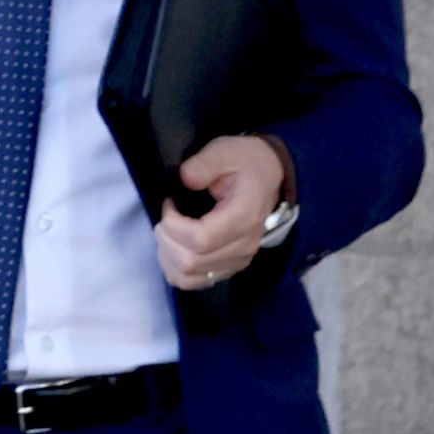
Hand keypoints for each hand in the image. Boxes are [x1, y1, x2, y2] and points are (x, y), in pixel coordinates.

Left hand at [157, 134, 293, 289]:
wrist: (267, 175)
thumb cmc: (244, 162)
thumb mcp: (224, 151)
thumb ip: (204, 164)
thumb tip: (186, 178)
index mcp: (244, 216)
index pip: (200, 240)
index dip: (173, 225)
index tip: (169, 204)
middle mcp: (245, 244)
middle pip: (190, 261)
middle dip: (165, 238)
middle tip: (166, 216)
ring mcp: (238, 259)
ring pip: (189, 275)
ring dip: (167, 255)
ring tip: (169, 231)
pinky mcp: (230, 266)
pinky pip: (195, 282)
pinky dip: (175, 269)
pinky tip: (173, 248)